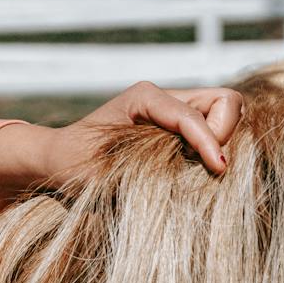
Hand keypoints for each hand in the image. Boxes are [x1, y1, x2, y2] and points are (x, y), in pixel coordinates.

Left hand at [0, 82, 243, 215]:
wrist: (57, 161)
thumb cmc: (72, 165)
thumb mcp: (101, 171)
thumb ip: (143, 173)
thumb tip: (187, 184)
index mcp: (144, 98)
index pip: (193, 115)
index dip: (210, 142)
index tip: (218, 170)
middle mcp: (164, 97)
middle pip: (225, 100)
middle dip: (225, 132)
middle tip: (210, 166)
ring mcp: (174, 111)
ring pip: (226, 112)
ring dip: (224, 140)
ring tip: (205, 170)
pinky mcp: (179, 129)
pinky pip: (216, 129)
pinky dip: (217, 147)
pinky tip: (202, 171)